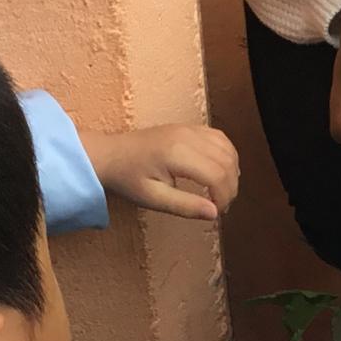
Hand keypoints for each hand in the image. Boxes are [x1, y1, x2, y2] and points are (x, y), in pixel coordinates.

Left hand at [84, 124, 239, 221]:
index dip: (224, 197)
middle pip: (227, 162)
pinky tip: (219, 172)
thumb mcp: (152, 199)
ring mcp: (189, 128)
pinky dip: (227, 156)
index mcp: (177, 154)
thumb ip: (185, 206)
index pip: (218, 175)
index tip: (216, 212)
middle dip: (230, 187)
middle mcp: (187, 136)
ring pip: (228, 148)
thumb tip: (214, 214)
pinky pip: (220, 138)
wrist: (109, 154)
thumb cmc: (127, 178)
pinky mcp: (189, 127)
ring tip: (220, 191)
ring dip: (232, 172)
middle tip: (219, 206)